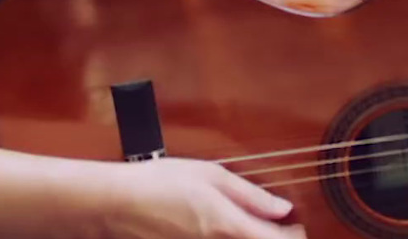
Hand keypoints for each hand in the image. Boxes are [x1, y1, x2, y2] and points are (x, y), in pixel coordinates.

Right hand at [109, 157, 302, 238]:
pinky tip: (223, 232)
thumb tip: (281, 208)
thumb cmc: (158, 183)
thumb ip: (250, 195)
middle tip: (280, 230)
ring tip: (251, 230)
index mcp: (226, 226)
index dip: (293, 236)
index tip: (294, 226)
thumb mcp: (211, 175)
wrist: (113, 204)